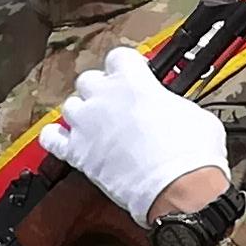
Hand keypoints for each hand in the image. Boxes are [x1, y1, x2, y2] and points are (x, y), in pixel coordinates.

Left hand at [40, 47, 232, 226]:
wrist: (178, 188)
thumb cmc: (191, 153)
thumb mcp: (195, 112)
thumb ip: (170, 101)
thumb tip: (168, 105)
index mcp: (133, 82)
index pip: (119, 57)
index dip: (127, 65)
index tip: (135, 74)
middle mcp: (104, 98)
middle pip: (88, 79)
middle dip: (101, 89)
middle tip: (116, 103)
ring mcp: (86, 125)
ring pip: (69, 106)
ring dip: (82, 112)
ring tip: (97, 124)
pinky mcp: (77, 154)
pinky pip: (51, 139)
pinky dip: (54, 137)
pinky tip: (63, 138)